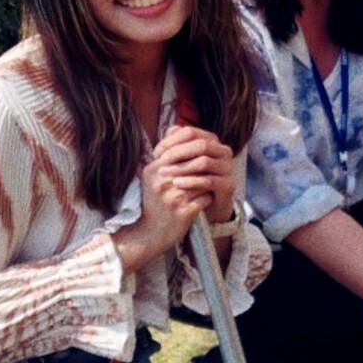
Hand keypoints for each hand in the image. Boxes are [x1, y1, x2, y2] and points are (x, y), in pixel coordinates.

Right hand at [116, 127, 236, 270]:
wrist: (148, 233)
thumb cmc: (153, 202)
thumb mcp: (151, 176)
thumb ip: (165, 155)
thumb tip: (178, 128)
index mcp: (154, 170)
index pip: (181, 150)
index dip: (197, 150)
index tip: (206, 153)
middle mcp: (163, 182)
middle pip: (195, 163)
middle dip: (207, 164)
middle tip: (214, 166)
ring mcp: (174, 197)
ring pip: (203, 180)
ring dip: (208, 182)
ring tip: (210, 183)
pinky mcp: (184, 213)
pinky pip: (206, 199)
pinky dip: (208, 198)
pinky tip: (206, 200)